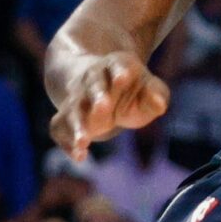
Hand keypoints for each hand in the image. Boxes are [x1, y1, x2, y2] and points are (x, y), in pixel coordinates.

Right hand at [49, 51, 169, 161]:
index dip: (120, 71)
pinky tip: (79, 156)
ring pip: (72, 109)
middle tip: (104, 107)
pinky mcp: (64, 117)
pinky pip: (60, 128)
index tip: (124, 77)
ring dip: (77, 125)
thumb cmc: (131, 89)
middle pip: (93, 85)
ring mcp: (76, 99)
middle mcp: (92, 79)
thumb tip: (160, 104)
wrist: (99, 90)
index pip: (118, 65)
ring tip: (84, 142)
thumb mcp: (148, 88)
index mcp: (116, 66)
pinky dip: (67, 142)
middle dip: (98, 95)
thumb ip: (155, 94)